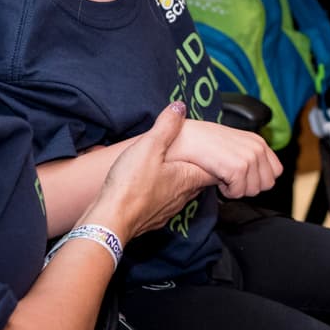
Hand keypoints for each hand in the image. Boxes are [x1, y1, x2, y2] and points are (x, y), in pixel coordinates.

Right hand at [94, 102, 209, 238]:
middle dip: (198, 167)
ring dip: (179, 180)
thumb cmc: (131, 185)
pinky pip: (163, 203)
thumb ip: (166, 126)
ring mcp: (168, 210)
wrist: (110, 222)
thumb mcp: (149, 146)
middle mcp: (183, 197)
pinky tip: (150, 186)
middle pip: (198, 181)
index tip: (218, 151)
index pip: (216, 170)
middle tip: (195, 154)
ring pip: (181, 192)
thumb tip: (179, 107)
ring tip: (171, 167)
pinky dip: (161, 193)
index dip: (219, 160)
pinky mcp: (152, 219)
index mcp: (188, 178)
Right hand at [167, 119, 281, 198]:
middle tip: (229, 176)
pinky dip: (226, 191)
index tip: (240, 175)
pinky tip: (217, 176)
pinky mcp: (239, 168)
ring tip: (222, 173)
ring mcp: (250, 157)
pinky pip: (238, 193)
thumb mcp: (234, 146)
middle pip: (266, 184)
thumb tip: (257, 182)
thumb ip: (249, 158)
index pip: (276, 172)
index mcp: (259, 142)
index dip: (257, 179)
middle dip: (247, 186)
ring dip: (235, 188)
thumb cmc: (202, 142)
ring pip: (253, 191)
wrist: (182, 136)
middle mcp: (258, 148)